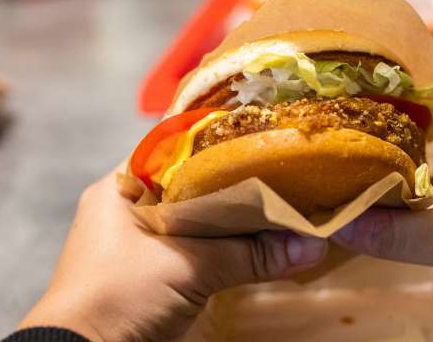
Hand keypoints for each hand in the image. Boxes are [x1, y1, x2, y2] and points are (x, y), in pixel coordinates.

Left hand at [20, 166, 326, 340]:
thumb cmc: (120, 296)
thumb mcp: (188, 267)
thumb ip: (250, 253)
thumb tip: (312, 245)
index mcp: (122, 185)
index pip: (177, 145)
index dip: (220, 140)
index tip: (262, 136)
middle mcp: (131, 206)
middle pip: (194, 183)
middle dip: (236, 181)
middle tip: (281, 169)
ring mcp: (144, 239)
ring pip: (199, 216)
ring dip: (235, 217)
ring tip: (281, 199)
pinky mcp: (157, 268)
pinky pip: (199, 245)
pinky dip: (227, 243)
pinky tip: (259, 238)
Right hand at [333, 76, 432, 310]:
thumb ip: (395, 233)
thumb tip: (331, 224)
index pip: (409, 80)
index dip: (365, 95)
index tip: (326, 113)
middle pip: (408, 102)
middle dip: (368, 123)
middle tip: (323, 140)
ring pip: (414, 125)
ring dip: (381, 143)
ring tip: (336, 155)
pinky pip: (424, 145)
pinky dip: (399, 159)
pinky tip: (368, 174)